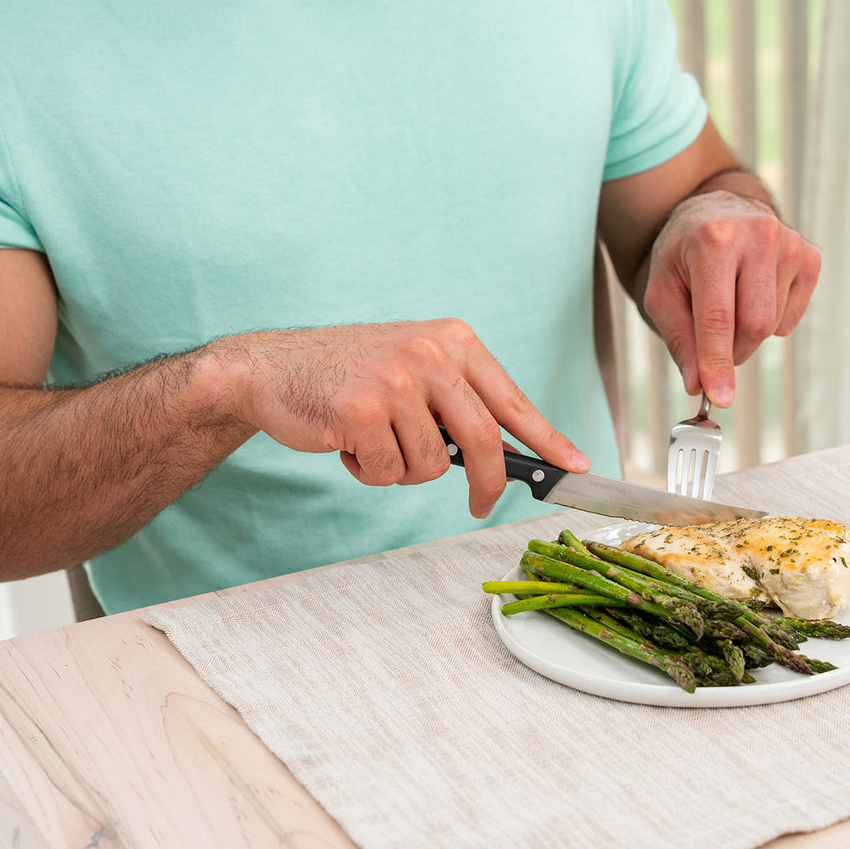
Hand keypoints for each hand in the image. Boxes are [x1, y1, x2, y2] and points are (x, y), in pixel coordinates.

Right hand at [211, 320, 588, 517]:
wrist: (272, 368)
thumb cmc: (350, 376)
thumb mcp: (416, 370)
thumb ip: (461, 402)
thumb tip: (514, 453)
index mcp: (454, 341)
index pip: (514, 401)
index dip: (549, 440)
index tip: (577, 468)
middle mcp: (432, 354)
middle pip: (485, 441)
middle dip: (489, 485)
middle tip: (481, 506)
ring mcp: (397, 381)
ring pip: (433, 465)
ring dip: (405, 471)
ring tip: (376, 442)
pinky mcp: (363, 410)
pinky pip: (391, 472)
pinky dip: (371, 472)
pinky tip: (349, 444)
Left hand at [642, 190, 820, 405]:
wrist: (715, 211)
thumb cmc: (685, 253)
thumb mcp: (663, 291)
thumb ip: (680, 339)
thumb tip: (698, 384)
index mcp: (713, 240)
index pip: (719, 317)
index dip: (718, 362)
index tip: (720, 397)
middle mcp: (757, 235)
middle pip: (754, 326)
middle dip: (732, 350)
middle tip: (713, 342)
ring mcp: (790, 244)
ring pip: (773, 325)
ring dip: (748, 334)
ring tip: (730, 302)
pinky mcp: (810, 257)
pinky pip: (792, 318)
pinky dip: (771, 321)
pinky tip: (754, 294)